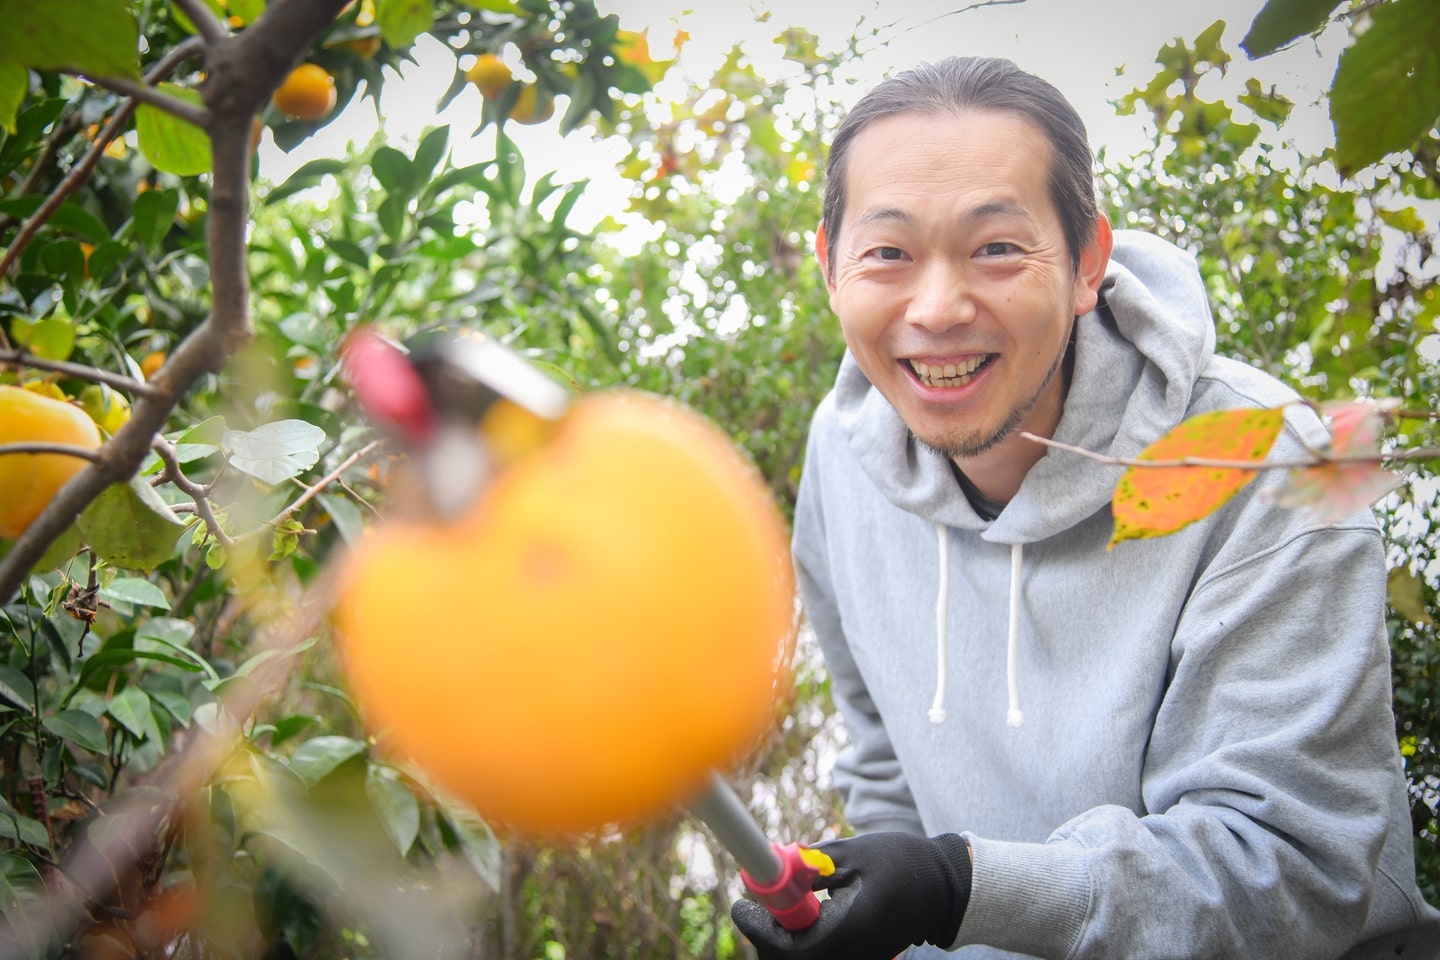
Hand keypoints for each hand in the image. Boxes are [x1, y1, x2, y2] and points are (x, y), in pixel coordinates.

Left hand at [730, 832, 970, 959]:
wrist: (948, 890)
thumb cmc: (907, 864)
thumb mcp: (856, 854)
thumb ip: (813, 863)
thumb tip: (774, 865)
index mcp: (850, 931)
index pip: (789, 951)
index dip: (759, 931)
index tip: (745, 906)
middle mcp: (852, 955)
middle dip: (768, 940)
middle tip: (757, 909)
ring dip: (785, 944)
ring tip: (780, 910)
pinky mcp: (862, 959)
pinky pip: (820, 958)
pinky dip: (804, 945)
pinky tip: (804, 919)